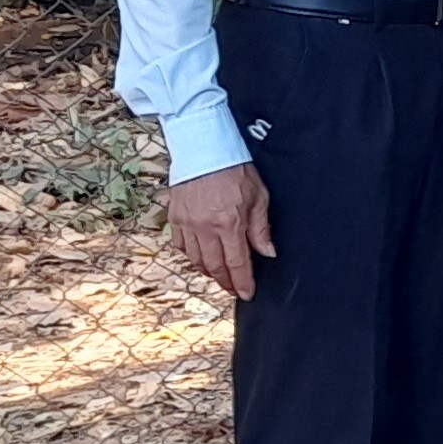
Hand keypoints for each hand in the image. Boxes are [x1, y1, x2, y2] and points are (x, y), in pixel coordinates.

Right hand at [169, 163, 273, 300]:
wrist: (204, 150)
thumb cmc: (235, 170)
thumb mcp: (259, 197)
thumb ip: (261, 228)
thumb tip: (267, 252)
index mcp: (229, 223)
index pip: (237, 263)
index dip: (242, 282)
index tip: (247, 293)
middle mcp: (205, 228)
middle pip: (215, 266)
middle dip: (226, 281)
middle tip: (234, 288)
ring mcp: (187, 224)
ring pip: (196, 260)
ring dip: (209, 271)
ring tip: (220, 276)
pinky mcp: (175, 218)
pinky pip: (182, 246)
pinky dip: (192, 256)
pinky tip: (201, 258)